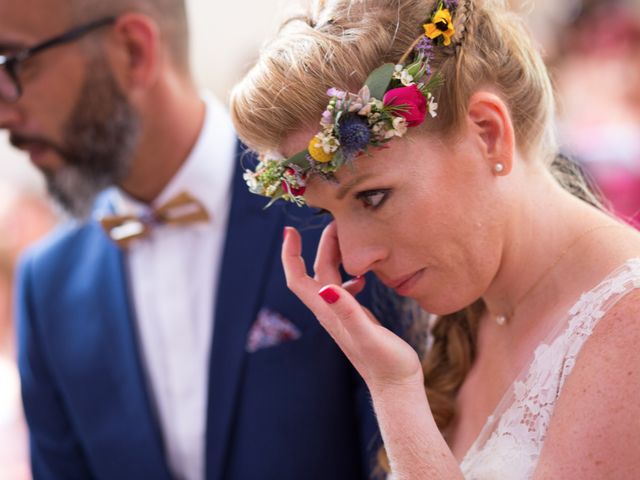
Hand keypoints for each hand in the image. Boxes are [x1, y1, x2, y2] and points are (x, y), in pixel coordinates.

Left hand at [282, 223, 422, 391]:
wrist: (395, 385)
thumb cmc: (386, 364)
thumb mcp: (368, 335)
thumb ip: (347, 312)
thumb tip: (326, 288)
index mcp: (327, 312)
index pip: (298, 279)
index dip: (291, 255)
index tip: (290, 231)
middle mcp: (329, 312)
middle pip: (315, 272)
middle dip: (319, 245)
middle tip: (335, 221)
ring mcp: (341, 316)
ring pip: (330, 278)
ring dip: (335, 256)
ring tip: (350, 240)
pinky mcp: (354, 319)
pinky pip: (344, 290)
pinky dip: (350, 276)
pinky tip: (364, 277)